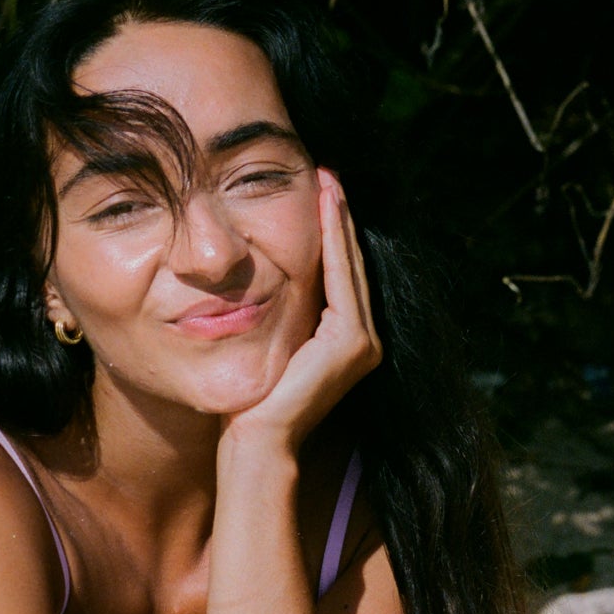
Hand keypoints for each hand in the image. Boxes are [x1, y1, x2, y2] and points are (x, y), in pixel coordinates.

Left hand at [220, 168, 381, 454]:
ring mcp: (363, 343)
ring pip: (349, 266)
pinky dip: (334, 241)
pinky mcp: (353, 343)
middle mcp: (363, 341)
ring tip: (327, 179)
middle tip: (326, 173)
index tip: (318, 190)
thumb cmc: (250, 401)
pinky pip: (342, 279)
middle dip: (338, 218)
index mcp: (346, 341)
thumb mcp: (269, 340)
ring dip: (339, 220)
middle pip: (349, 265)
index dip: (331, 232)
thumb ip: (280, 311)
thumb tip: (258, 275)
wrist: (256, 440)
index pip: (338, 275)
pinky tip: (326, 208)